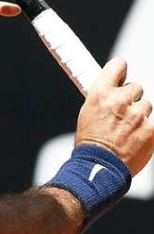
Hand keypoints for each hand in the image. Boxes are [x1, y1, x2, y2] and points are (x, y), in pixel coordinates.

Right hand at [75, 58, 153, 175]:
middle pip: (136, 88)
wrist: (99, 167)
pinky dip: (149, 129)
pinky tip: (139, 137)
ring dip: (140, 115)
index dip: (121, 70)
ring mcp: (138, 115)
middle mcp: (120, 100)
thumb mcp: (87, 113)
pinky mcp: (153, 129)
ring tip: (129, 131)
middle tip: (124, 113)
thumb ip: (102, 99)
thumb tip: (111, 92)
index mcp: (100, 94)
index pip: (118, 66)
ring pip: (146, 106)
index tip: (122, 74)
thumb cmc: (90, 144)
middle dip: (131, 99)